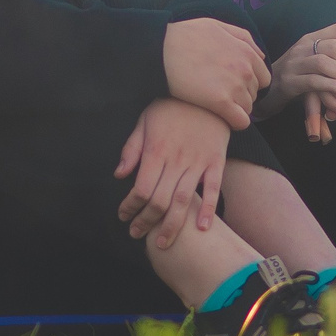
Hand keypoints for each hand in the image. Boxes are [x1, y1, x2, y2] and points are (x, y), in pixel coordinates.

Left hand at [115, 98, 230, 246]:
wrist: (204, 92)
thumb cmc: (170, 106)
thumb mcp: (144, 121)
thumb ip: (132, 149)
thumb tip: (119, 175)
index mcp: (156, 151)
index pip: (141, 188)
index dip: (130, 206)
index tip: (123, 216)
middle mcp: (176, 160)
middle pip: (160, 200)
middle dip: (146, 222)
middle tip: (138, 234)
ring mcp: (198, 162)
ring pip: (184, 201)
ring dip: (172, 225)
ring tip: (163, 242)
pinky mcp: (216, 161)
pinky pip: (213, 189)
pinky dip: (209, 210)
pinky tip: (201, 228)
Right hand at [163, 18, 268, 129]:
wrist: (160, 50)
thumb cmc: (184, 36)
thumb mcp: (216, 26)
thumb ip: (241, 37)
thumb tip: (259, 55)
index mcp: (246, 52)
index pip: (262, 78)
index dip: (248, 83)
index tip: (231, 85)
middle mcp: (245, 69)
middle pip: (254, 94)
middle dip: (241, 96)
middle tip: (220, 95)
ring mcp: (234, 86)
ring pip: (247, 108)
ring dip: (235, 109)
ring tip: (216, 106)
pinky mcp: (220, 102)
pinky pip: (240, 121)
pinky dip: (235, 123)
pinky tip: (222, 120)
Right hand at [256, 22, 335, 125]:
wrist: (265, 90)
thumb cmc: (297, 75)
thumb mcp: (316, 60)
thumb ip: (335, 57)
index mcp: (313, 38)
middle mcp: (303, 47)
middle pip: (335, 45)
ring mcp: (295, 64)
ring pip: (324, 62)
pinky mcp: (290, 82)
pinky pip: (315, 82)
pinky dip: (333, 88)